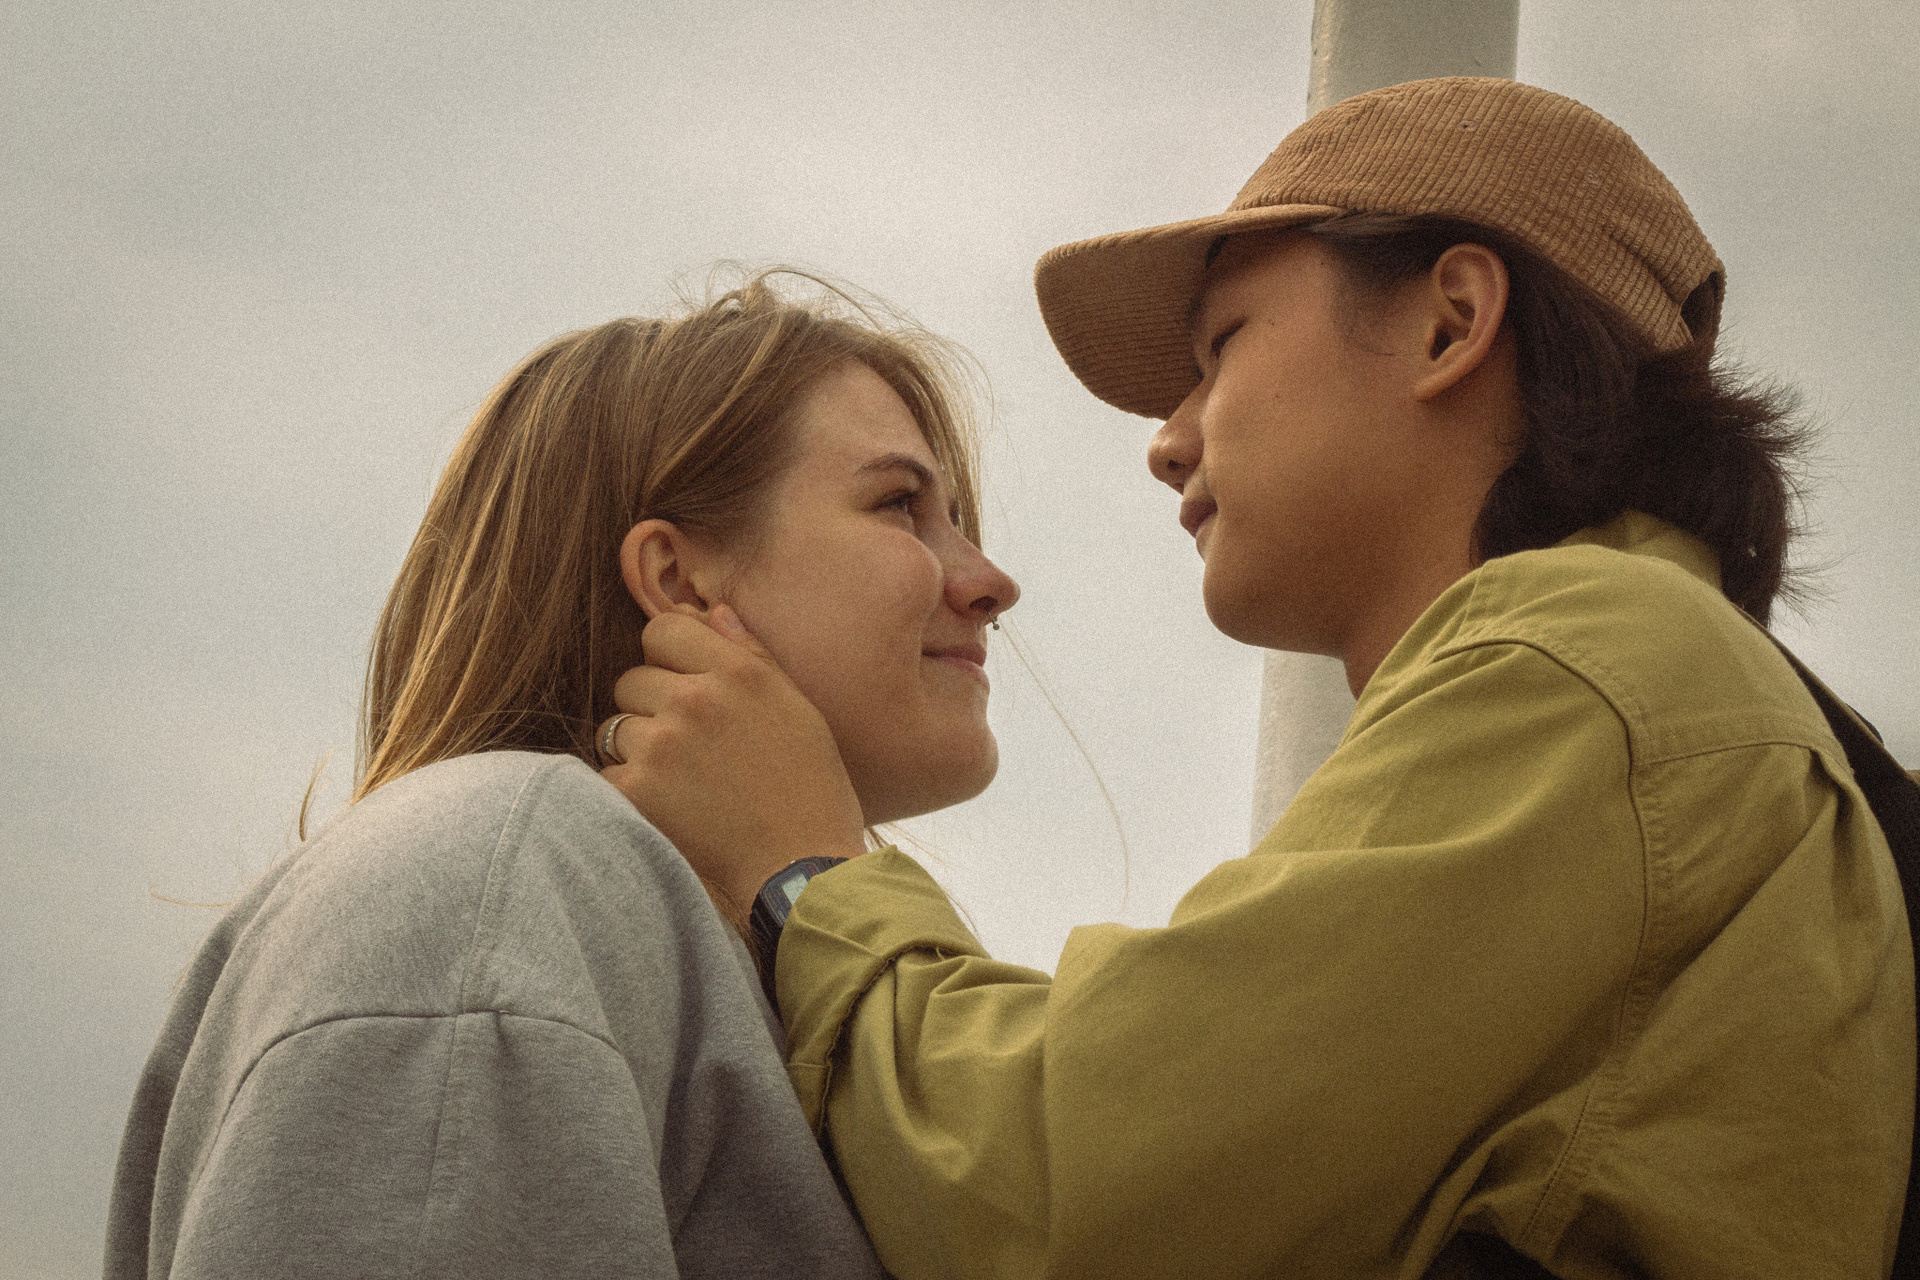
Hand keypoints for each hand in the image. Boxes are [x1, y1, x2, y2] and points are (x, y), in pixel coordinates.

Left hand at [597, 606, 866, 922]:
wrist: (804, 872)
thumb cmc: (812, 792)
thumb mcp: (799, 710)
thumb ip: (752, 654)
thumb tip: (714, 612)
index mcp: (738, 673)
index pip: (663, 629)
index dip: (667, 657)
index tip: (681, 685)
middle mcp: (695, 699)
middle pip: (631, 679)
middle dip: (650, 707)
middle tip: (686, 748)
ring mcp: (662, 744)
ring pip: (615, 726)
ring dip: (636, 750)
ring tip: (678, 783)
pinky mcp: (637, 790)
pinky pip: (607, 774)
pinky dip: (627, 791)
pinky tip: (667, 810)